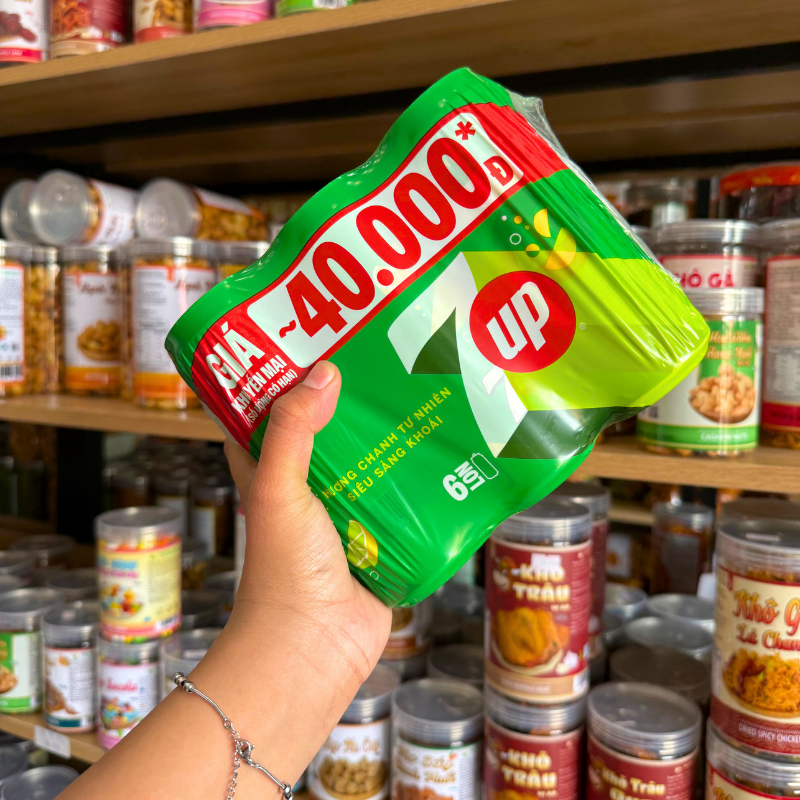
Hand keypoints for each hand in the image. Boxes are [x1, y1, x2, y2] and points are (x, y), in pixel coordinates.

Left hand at [224, 361, 391, 684]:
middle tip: (379, 358)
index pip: (266, 412)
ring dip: (388, 437)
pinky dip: (417, 479)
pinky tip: (442, 450)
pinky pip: (400, 499)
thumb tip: (324, 372)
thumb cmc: (284, 572)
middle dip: (348, 400)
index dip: (280, 376)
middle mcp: (307, 488)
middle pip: (328, 431)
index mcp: (270, 471)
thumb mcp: (278, 489)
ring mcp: (344, 513)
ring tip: (418, 392)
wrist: (314, 648)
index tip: (307, 338)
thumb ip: (293, 430)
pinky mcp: (379, 536)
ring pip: (369, 462)